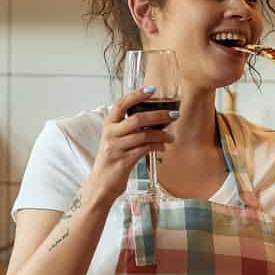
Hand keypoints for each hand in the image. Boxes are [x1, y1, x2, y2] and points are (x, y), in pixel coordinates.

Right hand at [83, 87, 174, 204]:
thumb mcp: (116, 140)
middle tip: (174, 115)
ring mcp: (115, 148)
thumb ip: (129, 129)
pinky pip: (144, 149)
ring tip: (171, 137)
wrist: (100, 185)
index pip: (121, 104)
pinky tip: (163, 147)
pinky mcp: (123, 161)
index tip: (152, 89)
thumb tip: (155, 118)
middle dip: (159, 115)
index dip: (136, 95)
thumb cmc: (112, 160)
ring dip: (162, 134)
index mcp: (108, 125)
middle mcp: (110, 134)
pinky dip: (157, 146)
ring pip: (144, 135)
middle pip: (137, 118)